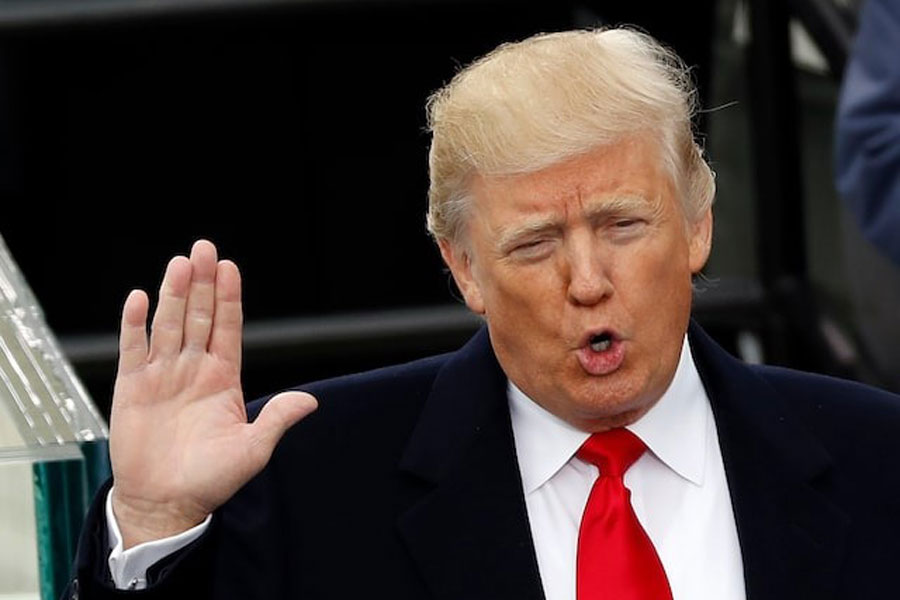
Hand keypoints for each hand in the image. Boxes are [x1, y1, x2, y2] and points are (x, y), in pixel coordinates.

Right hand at [109, 240, 316, 548]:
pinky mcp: (132, 386)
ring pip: (169, 324)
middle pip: (199, 316)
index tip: (230, 267)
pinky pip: (133, 348)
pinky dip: (134, 324)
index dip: (229, 297)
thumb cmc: (211, 479)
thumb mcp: (252, 449)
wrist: (166, 503)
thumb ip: (277, 419)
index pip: (228, 327)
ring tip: (180, 264)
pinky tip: (139, 298)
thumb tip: (310, 401)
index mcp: (223, 378)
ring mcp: (163, 374)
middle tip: (204, 248)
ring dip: (173, 294)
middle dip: (202, 283)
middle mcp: (194, 369)